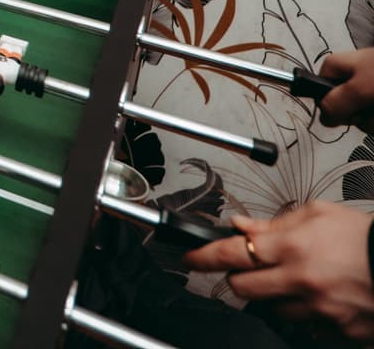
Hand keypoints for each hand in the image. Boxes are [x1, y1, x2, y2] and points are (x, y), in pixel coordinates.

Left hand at [184, 202, 373, 340]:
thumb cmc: (366, 238)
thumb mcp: (319, 215)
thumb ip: (275, 222)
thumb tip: (241, 225)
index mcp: (293, 248)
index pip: (232, 253)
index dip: (204, 256)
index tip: (190, 258)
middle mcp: (301, 281)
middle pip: (242, 288)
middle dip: (239, 277)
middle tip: (250, 268)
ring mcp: (319, 311)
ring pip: (273, 310)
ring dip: (275, 297)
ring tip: (300, 281)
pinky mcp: (337, 331)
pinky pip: (307, 327)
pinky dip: (307, 315)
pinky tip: (323, 299)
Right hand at [320, 49, 373, 132]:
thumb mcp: (359, 88)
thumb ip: (335, 103)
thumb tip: (323, 117)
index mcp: (338, 67)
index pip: (319, 90)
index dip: (331, 106)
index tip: (347, 112)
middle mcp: (353, 78)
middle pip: (345, 107)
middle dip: (362, 117)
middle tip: (372, 113)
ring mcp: (370, 90)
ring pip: (365, 116)